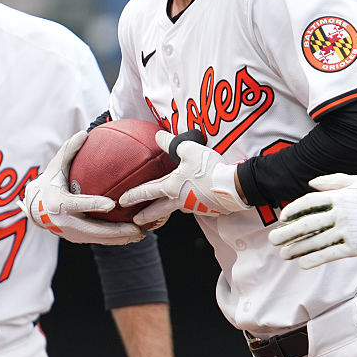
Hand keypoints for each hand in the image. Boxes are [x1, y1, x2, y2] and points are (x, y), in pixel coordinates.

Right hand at [17, 130, 144, 244]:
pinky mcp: (76, 238)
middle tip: (137, 228)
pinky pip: (98, 240)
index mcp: (58, 203)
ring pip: (99, 238)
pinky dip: (115, 239)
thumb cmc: (50, 182)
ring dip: (120, 238)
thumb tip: (84, 133)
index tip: (112, 204)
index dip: (94, 204)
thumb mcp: (55, 166)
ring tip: (140, 235)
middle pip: (93, 229)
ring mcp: (71, 233)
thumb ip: (69, 150)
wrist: (35, 207)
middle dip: (116, 231)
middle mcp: (65, 222)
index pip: (79, 204)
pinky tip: (132, 236)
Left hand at [119, 130, 248, 226]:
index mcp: (172, 187)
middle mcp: (180, 200)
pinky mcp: (206, 208)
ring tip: (165, 208)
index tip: (122, 201)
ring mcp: (194, 206)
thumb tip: (158, 136)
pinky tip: (192, 198)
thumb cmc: (210, 168)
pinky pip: (193, 205)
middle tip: (136, 221)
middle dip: (146, 215)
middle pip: (158, 209)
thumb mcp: (189, 149)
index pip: (148, 191)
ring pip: (176, 207)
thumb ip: (172, 143)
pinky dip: (188, 203)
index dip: (133, 195)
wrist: (234, 186)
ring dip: (167, 210)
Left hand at [268, 174, 356, 268]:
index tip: (283, 217)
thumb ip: (333, 181)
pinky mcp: (354, 247)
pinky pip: (330, 254)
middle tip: (273, 238)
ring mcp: (346, 232)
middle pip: (307, 224)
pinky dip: (314, 259)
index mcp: (339, 197)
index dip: (293, 210)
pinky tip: (302, 263)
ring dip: (296, 248)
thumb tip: (311, 183)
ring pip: (315, 241)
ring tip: (284, 253)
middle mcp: (340, 215)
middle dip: (287, 232)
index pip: (309, 203)